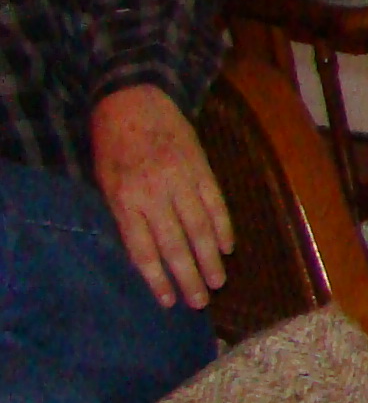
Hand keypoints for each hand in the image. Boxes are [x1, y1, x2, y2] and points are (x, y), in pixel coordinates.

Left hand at [88, 85, 231, 309]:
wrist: (133, 100)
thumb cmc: (112, 145)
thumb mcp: (105, 182)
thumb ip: (124, 215)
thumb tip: (145, 252)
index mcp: (125, 200)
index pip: (144, 250)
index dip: (157, 279)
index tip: (169, 301)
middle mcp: (154, 194)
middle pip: (175, 245)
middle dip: (189, 277)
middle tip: (201, 302)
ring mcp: (181, 181)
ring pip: (200, 228)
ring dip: (210, 259)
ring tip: (218, 281)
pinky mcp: (202, 168)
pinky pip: (216, 204)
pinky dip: (223, 227)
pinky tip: (227, 246)